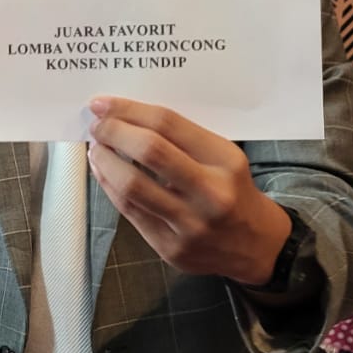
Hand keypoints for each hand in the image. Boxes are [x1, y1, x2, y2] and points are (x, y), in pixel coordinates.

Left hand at [85, 97, 290, 284]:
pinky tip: (104, 173)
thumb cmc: (233, 191)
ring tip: (96, 148)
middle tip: (97, 125)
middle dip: (114, 132)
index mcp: (225, 160)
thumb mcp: (223, 157)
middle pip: (150, 152)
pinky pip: (130, 212)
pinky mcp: (171, 248)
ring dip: (105, 161)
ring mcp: (190, 224)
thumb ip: (182, 139)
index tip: (103, 104)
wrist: (256, 246)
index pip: (168, 124)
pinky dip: (110, 187)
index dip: (129, 110)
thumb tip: (128, 117)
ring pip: (132, 186)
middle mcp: (210, 192)